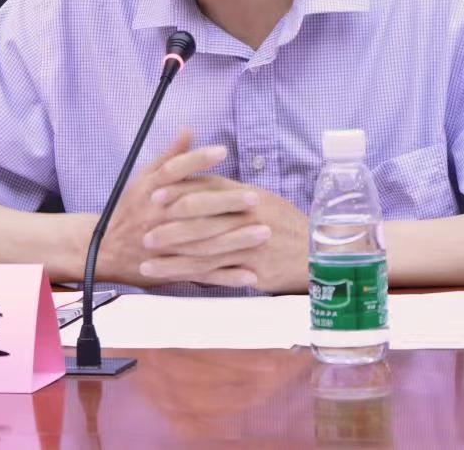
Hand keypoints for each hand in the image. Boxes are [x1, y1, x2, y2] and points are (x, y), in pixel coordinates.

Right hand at [96, 129, 267, 287]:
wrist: (104, 251)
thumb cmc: (131, 210)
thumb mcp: (143, 180)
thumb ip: (169, 157)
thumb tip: (189, 130)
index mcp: (149, 192)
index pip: (173, 171)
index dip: (197, 160)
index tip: (222, 150)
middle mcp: (155, 218)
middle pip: (192, 208)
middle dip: (225, 202)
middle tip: (255, 197)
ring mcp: (164, 247)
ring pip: (202, 244)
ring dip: (235, 240)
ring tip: (264, 232)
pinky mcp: (170, 270)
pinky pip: (202, 275)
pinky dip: (226, 277)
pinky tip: (251, 273)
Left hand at [141, 174, 309, 293]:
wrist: (320, 252)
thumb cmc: (287, 225)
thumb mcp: (263, 200)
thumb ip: (231, 192)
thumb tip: (198, 183)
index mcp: (248, 195)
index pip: (207, 189)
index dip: (179, 192)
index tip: (153, 195)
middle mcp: (248, 215)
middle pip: (201, 218)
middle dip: (169, 226)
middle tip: (143, 232)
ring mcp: (251, 242)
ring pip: (204, 248)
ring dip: (172, 256)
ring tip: (147, 261)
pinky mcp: (254, 267)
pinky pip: (217, 272)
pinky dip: (192, 276)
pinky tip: (174, 280)